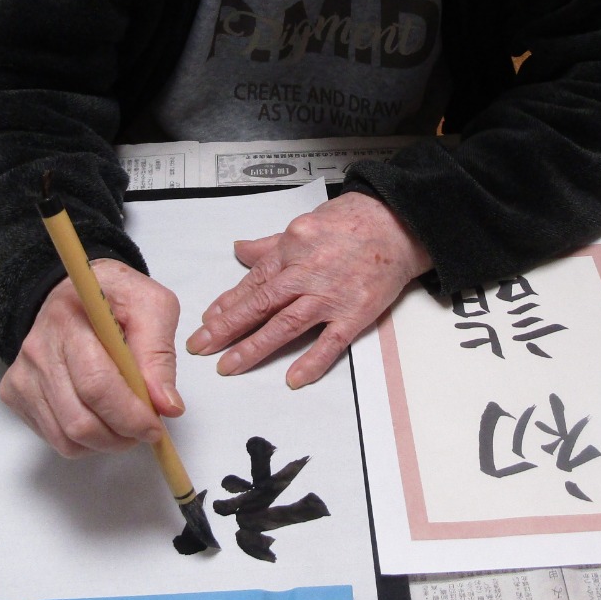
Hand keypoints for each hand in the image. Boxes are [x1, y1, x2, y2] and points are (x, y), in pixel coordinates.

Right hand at [0, 259, 182, 456]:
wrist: (76, 293)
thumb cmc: (115, 299)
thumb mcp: (152, 306)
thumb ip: (160, 353)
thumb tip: (166, 405)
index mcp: (70, 321)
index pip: (96, 384)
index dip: (129, 415)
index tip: (155, 425)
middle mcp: (38, 350)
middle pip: (79, 420)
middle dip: (121, 436)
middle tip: (146, 429)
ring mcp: (24, 375)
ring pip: (67, 438)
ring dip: (106, 442)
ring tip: (125, 423)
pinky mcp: (17, 394)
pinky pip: (55, 439)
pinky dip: (85, 442)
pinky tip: (100, 417)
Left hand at [186, 193, 431, 387]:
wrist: (399, 224)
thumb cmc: (354, 221)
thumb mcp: (304, 223)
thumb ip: (270, 244)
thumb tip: (240, 251)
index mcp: (291, 249)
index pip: (252, 282)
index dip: (226, 304)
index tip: (207, 322)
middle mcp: (306, 273)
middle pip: (259, 305)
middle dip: (226, 328)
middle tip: (201, 347)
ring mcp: (330, 295)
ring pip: (285, 325)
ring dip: (254, 348)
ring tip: (230, 365)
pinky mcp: (356, 313)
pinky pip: (330, 342)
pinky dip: (311, 361)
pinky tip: (292, 378)